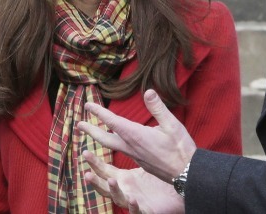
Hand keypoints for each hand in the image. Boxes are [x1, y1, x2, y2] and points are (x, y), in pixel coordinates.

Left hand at [77, 89, 196, 180]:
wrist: (186, 174)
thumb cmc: (180, 149)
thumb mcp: (172, 125)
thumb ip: (158, 108)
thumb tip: (148, 91)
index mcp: (136, 135)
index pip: (112, 121)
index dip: (99, 112)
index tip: (87, 105)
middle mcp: (131, 146)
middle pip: (104, 138)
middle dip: (91, 130)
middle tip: (78, 124)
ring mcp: (134, 156)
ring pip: (111, 145)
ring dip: (99, 137)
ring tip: (91, 132)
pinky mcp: (140, 161)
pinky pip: (121, 151)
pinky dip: (112, 144)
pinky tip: (116, 142)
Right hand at [83, 150, 184, 213]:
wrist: (181, 190)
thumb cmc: (161, 176)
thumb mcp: (146, 156)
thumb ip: (134, 141)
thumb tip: (124, 123)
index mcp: (123, 178)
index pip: (104, 170)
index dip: (94, 163)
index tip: (84, 152)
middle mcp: (125, 190)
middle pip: (105, 185)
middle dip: (95, 180)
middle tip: (87, 173)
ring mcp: (134, 201)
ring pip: (118, 199)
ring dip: (113, 191)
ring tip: (110, 181)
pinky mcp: (147, 210)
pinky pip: (137, 210)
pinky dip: (133, 206)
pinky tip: (133, 199)